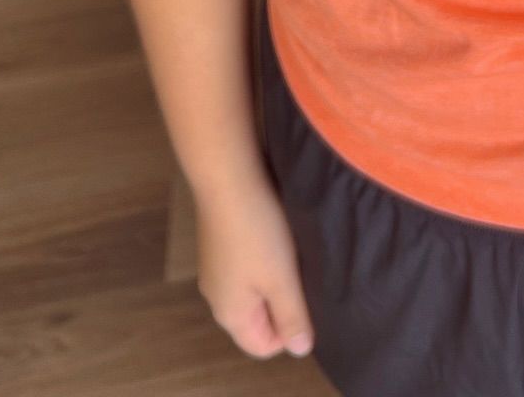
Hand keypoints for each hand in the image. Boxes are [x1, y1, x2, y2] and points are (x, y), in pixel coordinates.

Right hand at [194, 168, 315, 360]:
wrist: (228, 174)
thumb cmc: (257, 230)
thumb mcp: (282, 278)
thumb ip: (293, 317)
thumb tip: (301, 349)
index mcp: (230, 314)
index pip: (264, 345)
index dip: (290, 330)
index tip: (307, 298)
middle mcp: (216, 296)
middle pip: (258, 317)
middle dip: (284, 300)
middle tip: (303, 272)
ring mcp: (216, 266)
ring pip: (254, 286)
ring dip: (276, 274)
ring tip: (292, 250)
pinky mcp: (219, 241)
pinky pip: (247, 262)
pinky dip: (264, 253)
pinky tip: (276, 231)